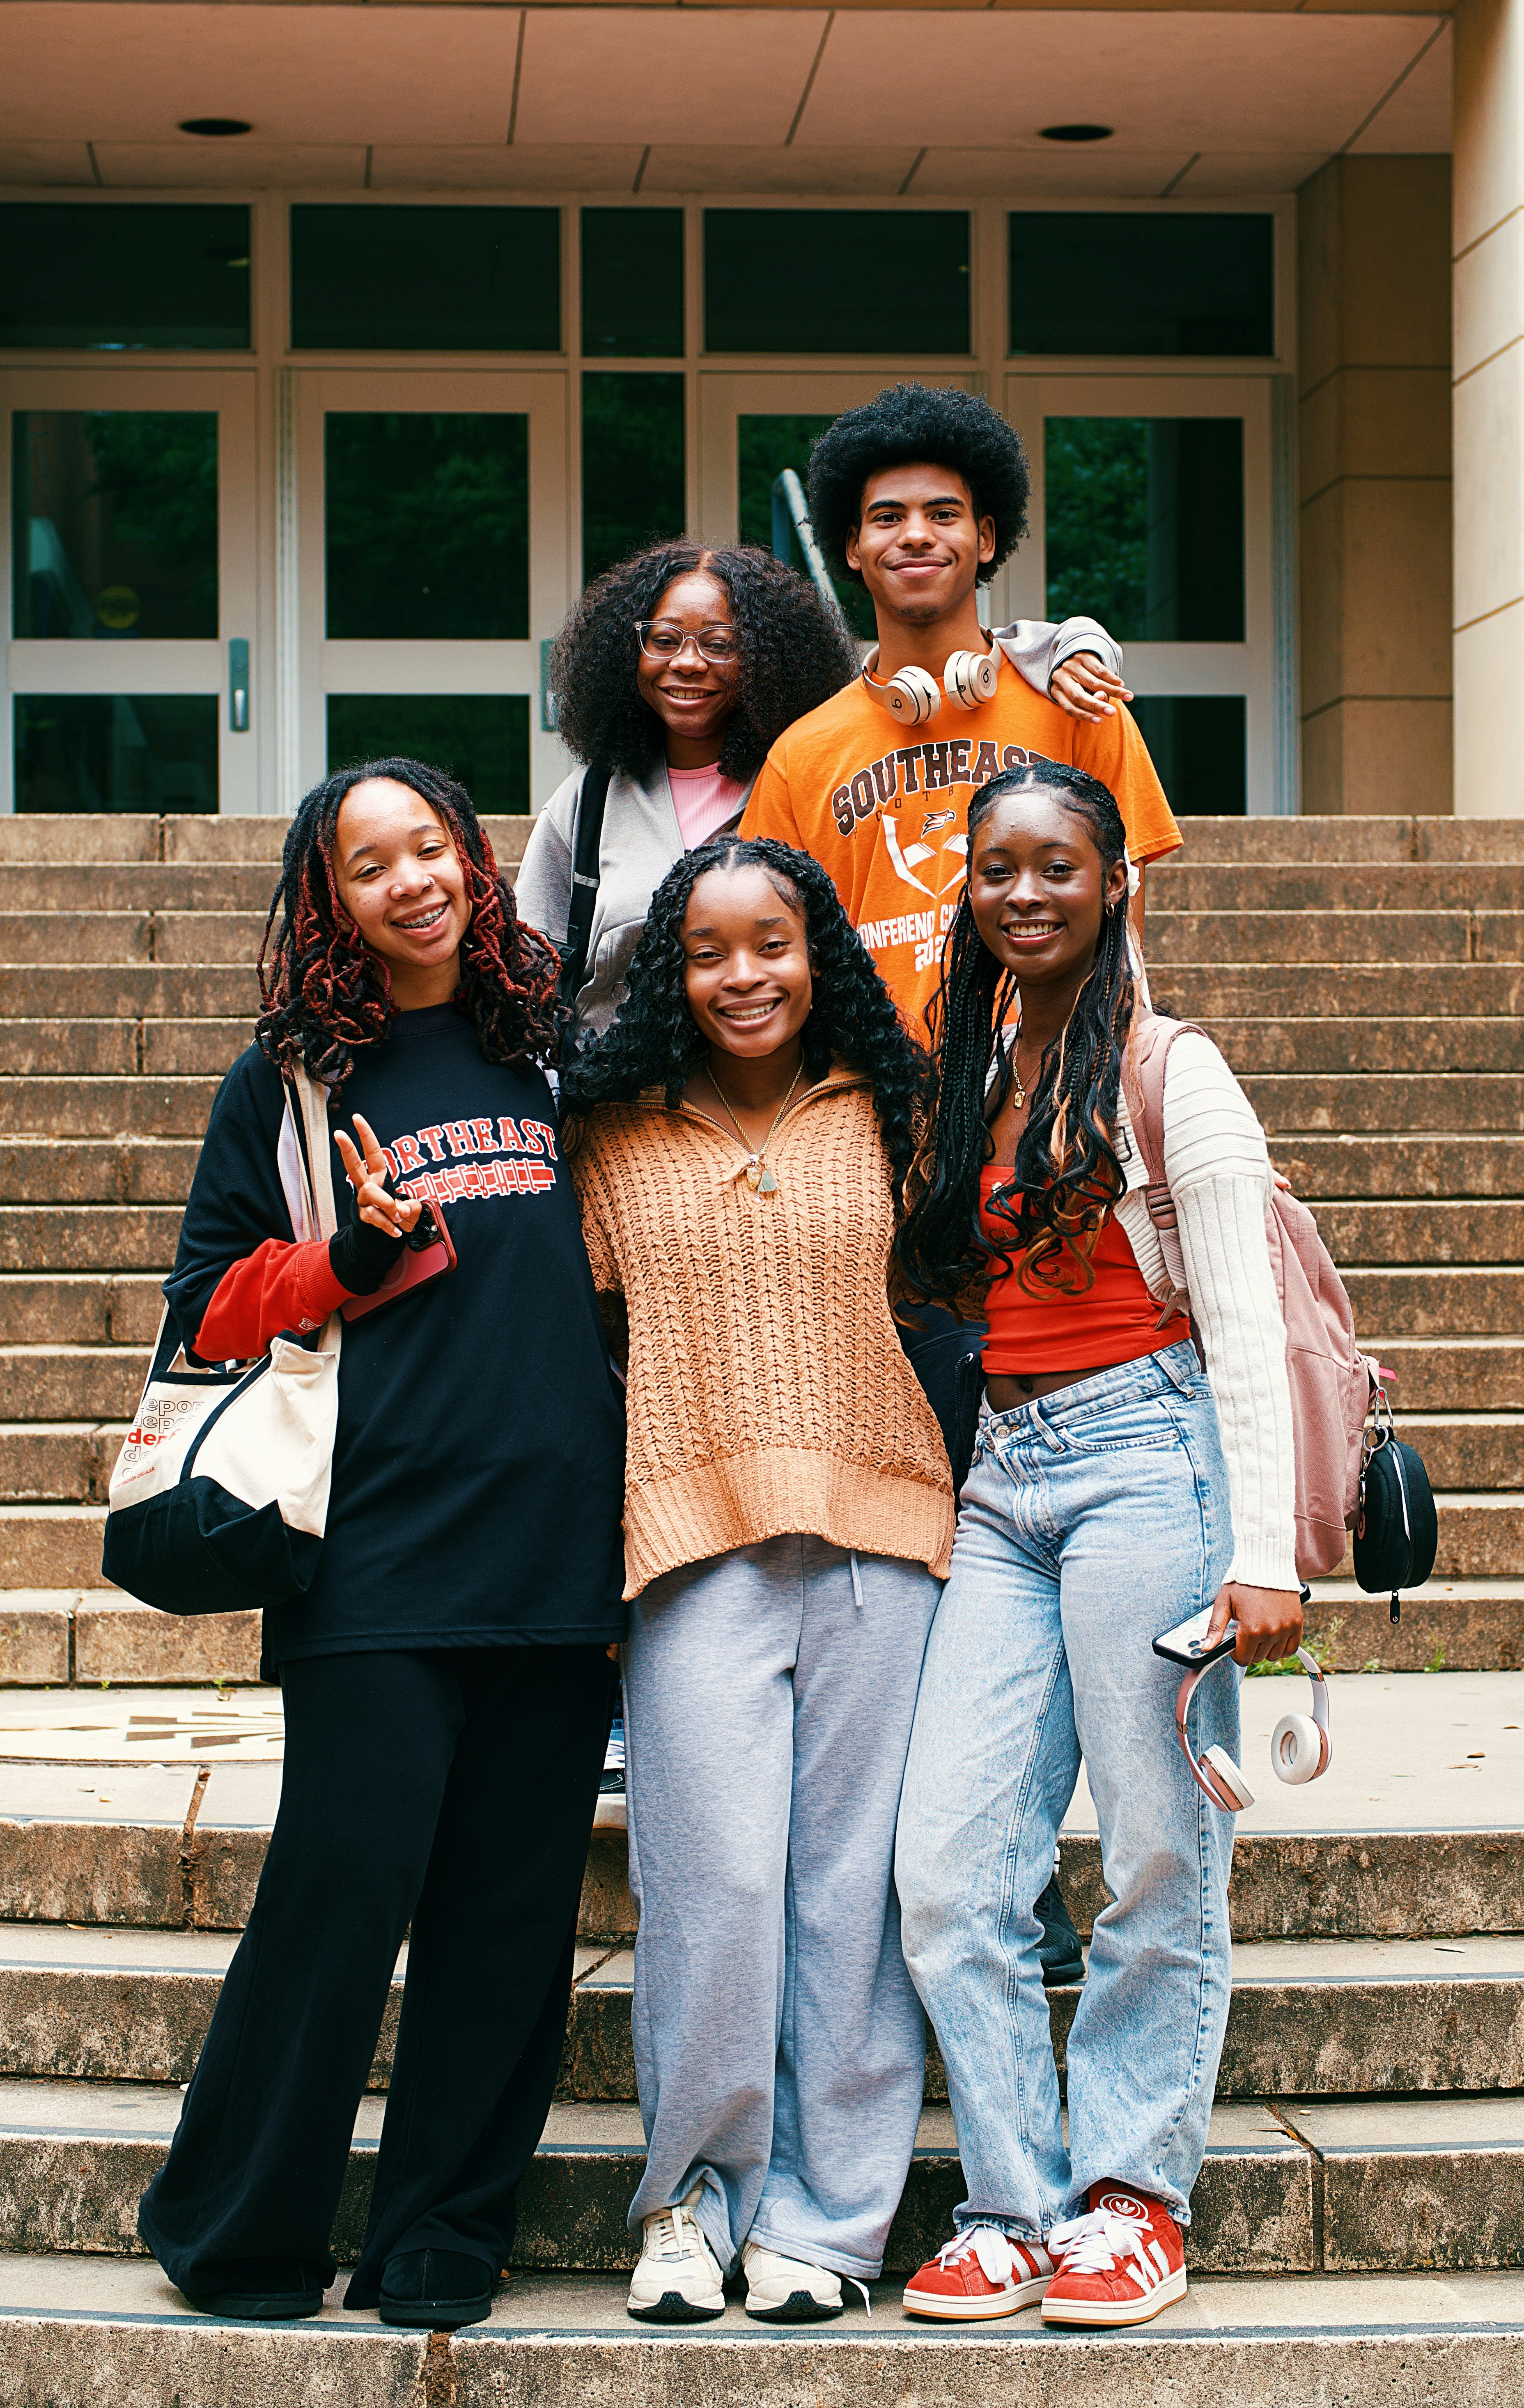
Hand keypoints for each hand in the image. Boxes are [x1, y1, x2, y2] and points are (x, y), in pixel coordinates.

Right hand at [334, 1113, 422, 1241]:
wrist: (381, 1236)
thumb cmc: (396, 1213)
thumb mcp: (409, 1207)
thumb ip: (409, 1206)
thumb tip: (403, 1210)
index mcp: (378, 1176)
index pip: (372, 1152)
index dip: (365, 1135)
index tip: (356, 1118)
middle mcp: (366, 1185)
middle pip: (353, 1165)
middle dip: (347, 1148)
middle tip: (338, 1133)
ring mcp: (362, 1200)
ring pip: (371, 1193)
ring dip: (389, 1204)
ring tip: (400, 1215)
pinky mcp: (363, 1217)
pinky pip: (375, 1217)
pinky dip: (388, 1225)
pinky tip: (397, 1231)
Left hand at [1050, 651, 1134, 723]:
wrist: (1072, 653)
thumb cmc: (1077, 680)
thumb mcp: (1078, 691)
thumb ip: (1089, 698)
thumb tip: (1102, 697)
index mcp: (1056, 690)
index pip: (1069, 708)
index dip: (1084, 715)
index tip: (1099, 721)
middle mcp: (1060, 677)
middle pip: (1079, 696)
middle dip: (1097, 706)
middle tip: (1113, 713)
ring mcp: (1071, 666)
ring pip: (1094, 683)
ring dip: (1113, 691)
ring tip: (1128, 697)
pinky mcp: (1082, 656)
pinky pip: (1100, 670)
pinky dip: (1112, 678)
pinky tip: (1121, 685)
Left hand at [1207, 1582, 1303, 1668]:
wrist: (1266, 1565)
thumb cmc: (1243, 1583)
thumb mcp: (1223, 1603)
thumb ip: (1215, 1628)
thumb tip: (1206, 1648)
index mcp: (1250, 1629)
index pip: (1242, 1658)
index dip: (1235, 1653)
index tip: (1235, 1643)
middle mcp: (1270, 1632)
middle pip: (1257, 1658)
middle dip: (1249, 1649)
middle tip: (1246, 1633)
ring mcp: (1285, 1629)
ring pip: (1273, 1656)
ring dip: (1265, 1649)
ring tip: (1259, 1632)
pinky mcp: (1296, 1624)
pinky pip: (1291, 1649)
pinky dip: (1282, 1647)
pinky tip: (1274, 1637)